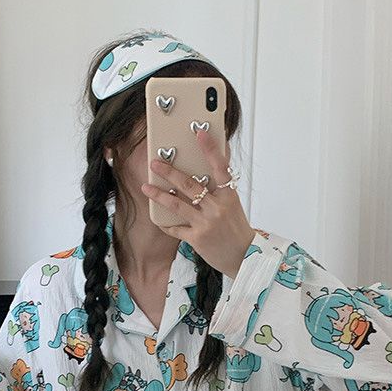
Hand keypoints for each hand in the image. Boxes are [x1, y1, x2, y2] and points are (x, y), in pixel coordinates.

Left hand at [141, 128, 253, 278]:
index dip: (210, 149)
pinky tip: (157, 217)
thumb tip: (214, 162)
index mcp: (228, 196)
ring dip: (159, 194)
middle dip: (169, 172)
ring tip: (146, 186)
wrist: (245, 257)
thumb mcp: (233, 204)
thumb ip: (221, 187)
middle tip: (155, 163)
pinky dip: (166, 223)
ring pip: (177, 204)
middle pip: (189, 184)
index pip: (220, 167)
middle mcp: (217, 207)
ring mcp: (206, 223)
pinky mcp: (197, 238)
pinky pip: (175, 228)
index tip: (199, 133)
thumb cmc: (236, 228)